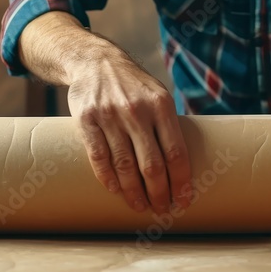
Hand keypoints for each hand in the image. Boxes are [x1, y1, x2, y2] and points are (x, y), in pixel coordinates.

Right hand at [66, 50, 191, 213]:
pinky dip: (108, 178)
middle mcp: (137, 111)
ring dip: (133, 192)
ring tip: (140, 205)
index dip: (181, 181)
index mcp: (161, 106)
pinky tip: (116, 190)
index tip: (183, 201)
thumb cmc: (133, 86)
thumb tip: (183, 166)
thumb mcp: (158, 95)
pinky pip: (98, 157)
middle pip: (152, 164)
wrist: (94, 61)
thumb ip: (169, 125)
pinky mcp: (86, 120)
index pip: (176, 153)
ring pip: (124, 166)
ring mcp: (110, 116)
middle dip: (159, 193)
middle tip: (161, 210)